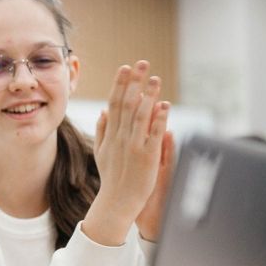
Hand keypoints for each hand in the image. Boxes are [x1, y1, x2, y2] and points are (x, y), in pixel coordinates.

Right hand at [85, 61, 169, 245]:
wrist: (116, 202)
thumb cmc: (112, 178)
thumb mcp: (101, 152)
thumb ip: (102, 131)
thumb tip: (103, 111)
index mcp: (111, 134)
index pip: (114, 103)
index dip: (119, 84)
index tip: (125, 67)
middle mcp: (120, 137)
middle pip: (126, 103)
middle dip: (133, 82)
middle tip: (140, 63)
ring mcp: (133, 146)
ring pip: (140, 115)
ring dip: (147, 95)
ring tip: (154, 78)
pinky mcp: (147, 156)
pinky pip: (153, 134)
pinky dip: (158, 119)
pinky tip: (164, 105)